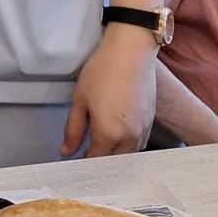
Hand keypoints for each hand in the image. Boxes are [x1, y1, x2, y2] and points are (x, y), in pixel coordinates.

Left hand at [63, 25, 156, 157]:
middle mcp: (129, 138)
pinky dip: (128, 148)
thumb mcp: (80, 100)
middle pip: (114, 163)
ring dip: (115, 157)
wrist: (131, 51)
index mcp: (108, 134)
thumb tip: (66, 151)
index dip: (84, 164)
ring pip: (128, 156)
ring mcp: (143, 131)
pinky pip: (139, 145)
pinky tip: (118, 139)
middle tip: (86, 155)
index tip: (75, 161)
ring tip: (101, 149)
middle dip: (100, 163)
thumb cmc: (102, 71)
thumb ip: (73, 130)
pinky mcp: (151, 122)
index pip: (95, 162)